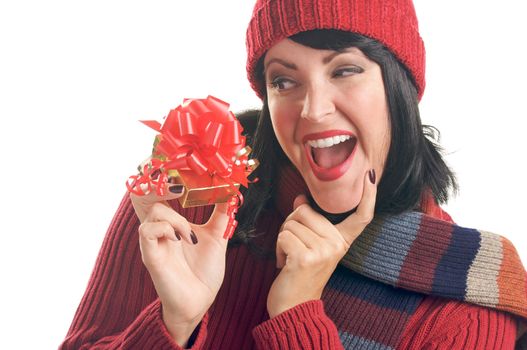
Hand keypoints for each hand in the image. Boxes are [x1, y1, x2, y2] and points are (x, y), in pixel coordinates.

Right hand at [130, 184, 230, 345]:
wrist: (200, 301)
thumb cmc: (204, 271)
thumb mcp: (217, 237)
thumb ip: (221, 214)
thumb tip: (232, 190)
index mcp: (171, 221)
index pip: (159, 188)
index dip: (164, 172)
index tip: (183, 163)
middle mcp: (158, 227)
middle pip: (142, 192)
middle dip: (155, 179)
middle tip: (177, 180)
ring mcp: (153, 241)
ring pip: (151, 209)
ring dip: (175, 216)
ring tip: (189, 233)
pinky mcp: (150, 255)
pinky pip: (147, 231)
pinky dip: (167, 229)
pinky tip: (181, 239)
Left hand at [267, 170, 376, 317]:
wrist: (294, 310)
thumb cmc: (299, 275)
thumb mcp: (309, 246)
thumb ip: (307, 222)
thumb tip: (300, 198)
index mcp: (342, 241)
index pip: (360, 217)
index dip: (368, 197)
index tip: (370, 176)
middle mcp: (337, 245)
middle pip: (304, 210)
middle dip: (290, 225)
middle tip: (294, 248)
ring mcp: (324, 251)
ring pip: (291, 222)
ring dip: (283, 239)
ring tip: (290, 259)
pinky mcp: (307, 258)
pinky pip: (284, 236)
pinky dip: (278, 248)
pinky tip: (285, 265)